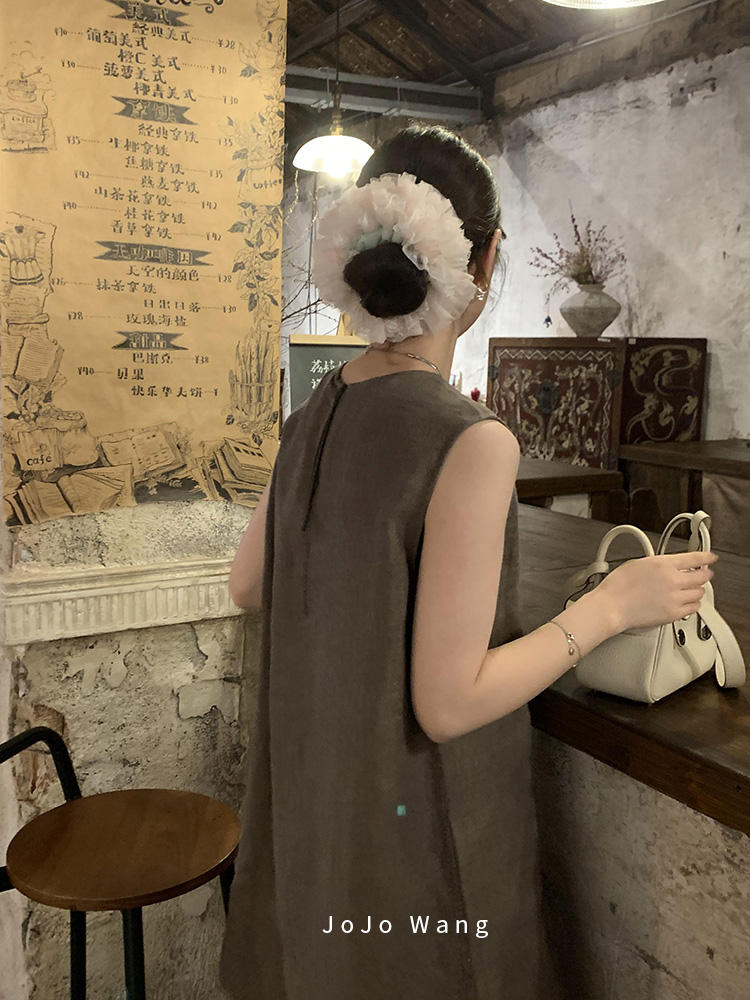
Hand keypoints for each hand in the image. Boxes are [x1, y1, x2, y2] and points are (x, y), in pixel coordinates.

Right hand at [594, 550, 718, 632]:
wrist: (611, 607)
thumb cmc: (617, 586)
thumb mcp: (637, 563)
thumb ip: (658, 564)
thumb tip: (668, 566)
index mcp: (663, 564)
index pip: (694, 558)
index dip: (706, 557)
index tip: (711, 558)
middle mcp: (673, 580)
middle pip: (702, 577)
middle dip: (705, 574)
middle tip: (705, 574)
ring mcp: (675, 598)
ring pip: (699, 592)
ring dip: (697, 589)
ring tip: (692, 589)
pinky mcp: (674, 614)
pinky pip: (694, 608)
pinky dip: (693, 604)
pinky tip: (688, 602)